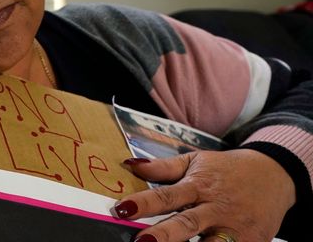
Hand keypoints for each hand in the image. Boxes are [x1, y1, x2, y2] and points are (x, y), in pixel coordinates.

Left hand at [112, 149, 295, 241]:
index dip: (143, 203)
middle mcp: (215, 208)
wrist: (274, 175)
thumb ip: (162, 168)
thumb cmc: (226, 170)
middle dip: (164, 235)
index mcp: (198, 185)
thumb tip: (129, 165)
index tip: (122, 209)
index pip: (166, 195)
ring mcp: (234, 228)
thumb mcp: (195, 161)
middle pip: (187, 224)